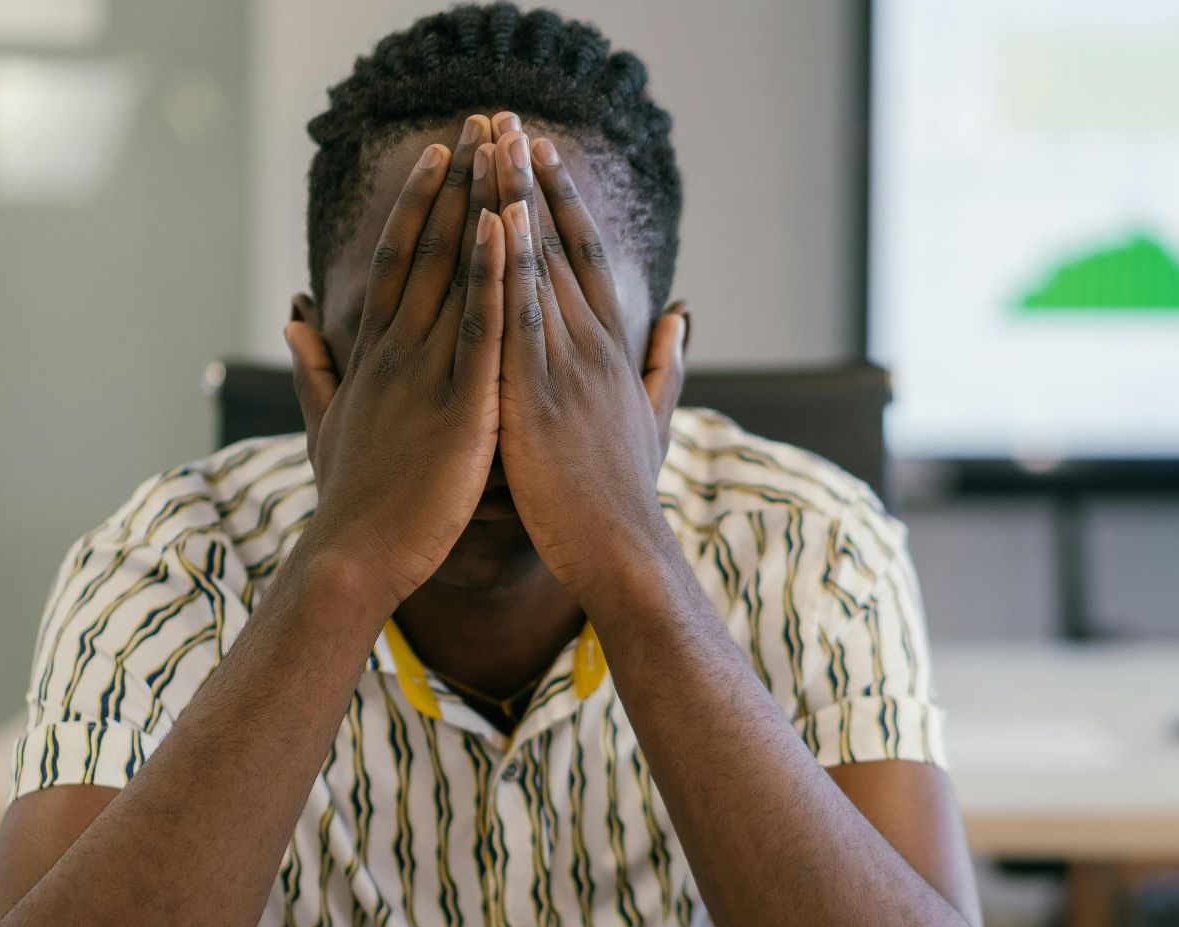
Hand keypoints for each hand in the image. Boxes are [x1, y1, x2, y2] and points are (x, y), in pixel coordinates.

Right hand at [286, 116, 506, 613]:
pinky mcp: (460, 408)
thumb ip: (315, 366)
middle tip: (481, 119)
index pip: (399, 258)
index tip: (441, 153)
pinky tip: (506, 228)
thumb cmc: (349, 500)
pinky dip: (491, 276)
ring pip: (455, 273)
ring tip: (500, 148)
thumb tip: (295, 315)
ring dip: (478, 205)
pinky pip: (479, 330)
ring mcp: (428, 375)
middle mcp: (399, 350)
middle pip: (429, 246)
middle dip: (456, 181)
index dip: (419, 202)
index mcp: (377, 353)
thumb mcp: (325, 421)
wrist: (353, 558)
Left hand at [489, 125, 689, 605]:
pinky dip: (511, 264)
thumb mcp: (653, 422)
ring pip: (538, 266)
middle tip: (510, 118)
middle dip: (533, 180)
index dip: (563, 203)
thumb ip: (665, 364)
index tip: (544, 153)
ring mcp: (565, 367)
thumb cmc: (627, 501)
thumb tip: (682, 313)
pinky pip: (519, 318)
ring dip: (517, 200)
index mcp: (610, 353)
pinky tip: (498, 217)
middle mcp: (591, 347)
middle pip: (558, 245)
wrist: (624, 556)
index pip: (585, 260)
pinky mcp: (536, 396)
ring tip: (496, 141)